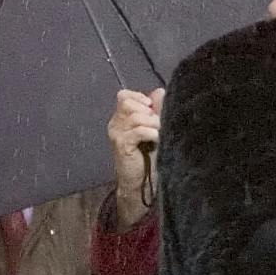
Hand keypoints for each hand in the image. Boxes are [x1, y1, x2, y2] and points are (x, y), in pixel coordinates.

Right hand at [107, 87, 163, 226]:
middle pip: (127, 103)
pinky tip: (157, 139)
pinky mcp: (122, 145)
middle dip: (146, 110)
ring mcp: (116, 134)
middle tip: (156, 123)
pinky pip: (138, 131)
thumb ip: (155, 111)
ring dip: (152, 122)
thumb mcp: (153, 131)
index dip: (139, 97)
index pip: (123, 96)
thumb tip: (160, 91)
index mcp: (120, 119)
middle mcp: (115, 124)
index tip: (152, 107)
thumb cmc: (147, 158)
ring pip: (134, 116)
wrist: (139, 183)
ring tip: (159, 133)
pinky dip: (151, 133)